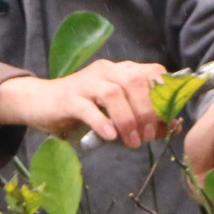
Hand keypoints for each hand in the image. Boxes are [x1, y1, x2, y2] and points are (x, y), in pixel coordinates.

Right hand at [0, 59, 170, 147]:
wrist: (40, 102)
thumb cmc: (82, 108)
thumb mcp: (115, 112)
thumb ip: (142, 118)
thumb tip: (173, 127)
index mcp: (120, 70)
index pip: (152, 72)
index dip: (165, 95)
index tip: (169, 119)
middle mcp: (105, 71)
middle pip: (135, 82)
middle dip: (147, 111)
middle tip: (148, 136)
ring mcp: (86, 83)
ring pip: (114, 93)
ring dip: (128, 120)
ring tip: (132, 142)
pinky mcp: (68, 98)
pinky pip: (87, 108)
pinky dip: (101, 122)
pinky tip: (109, 135)